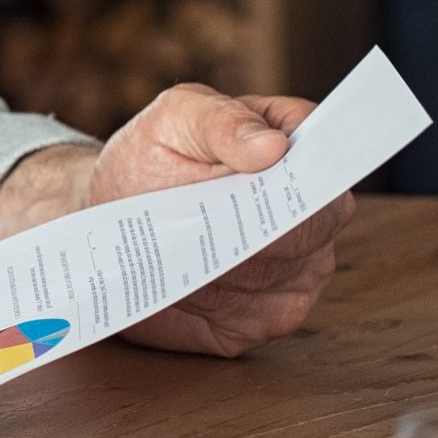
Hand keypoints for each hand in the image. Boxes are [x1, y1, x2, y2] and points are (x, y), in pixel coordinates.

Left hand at [0, 86, 351, 357]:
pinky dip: (226, 303)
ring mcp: (300, 266)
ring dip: (240, 263)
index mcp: (295, 146)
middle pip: (317, 222)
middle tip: (209, 215)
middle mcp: (312, 210)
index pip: (328, 157)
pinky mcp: (270, 314)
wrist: (108, 219)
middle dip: (266, 221)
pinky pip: (267, 318)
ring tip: (188, 245)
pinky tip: (190, 282)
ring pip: (295, 273)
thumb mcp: (172, 120)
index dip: (309, 168)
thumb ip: (221, 120)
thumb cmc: (147, 159)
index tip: (274, 177)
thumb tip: (272, 145)